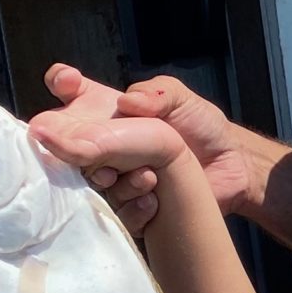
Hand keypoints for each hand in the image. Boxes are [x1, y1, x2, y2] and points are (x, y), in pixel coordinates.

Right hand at [30, 89, 201, 225]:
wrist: (231, 166)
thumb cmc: (202, 126)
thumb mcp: (181, 99)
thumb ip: (156, 93)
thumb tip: (127, 102)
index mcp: (105, 110)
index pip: (67, 90)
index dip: (60, 82)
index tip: (67, 82)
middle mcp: (100, 143)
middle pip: (62, 142)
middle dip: (68, 142)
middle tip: (90, 147)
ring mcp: (111, 175)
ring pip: (88, 179)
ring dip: (108, 177)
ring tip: (144, 175)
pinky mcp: (128, 205)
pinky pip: (117, 210)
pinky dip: (134, 203)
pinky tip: (154, 198)